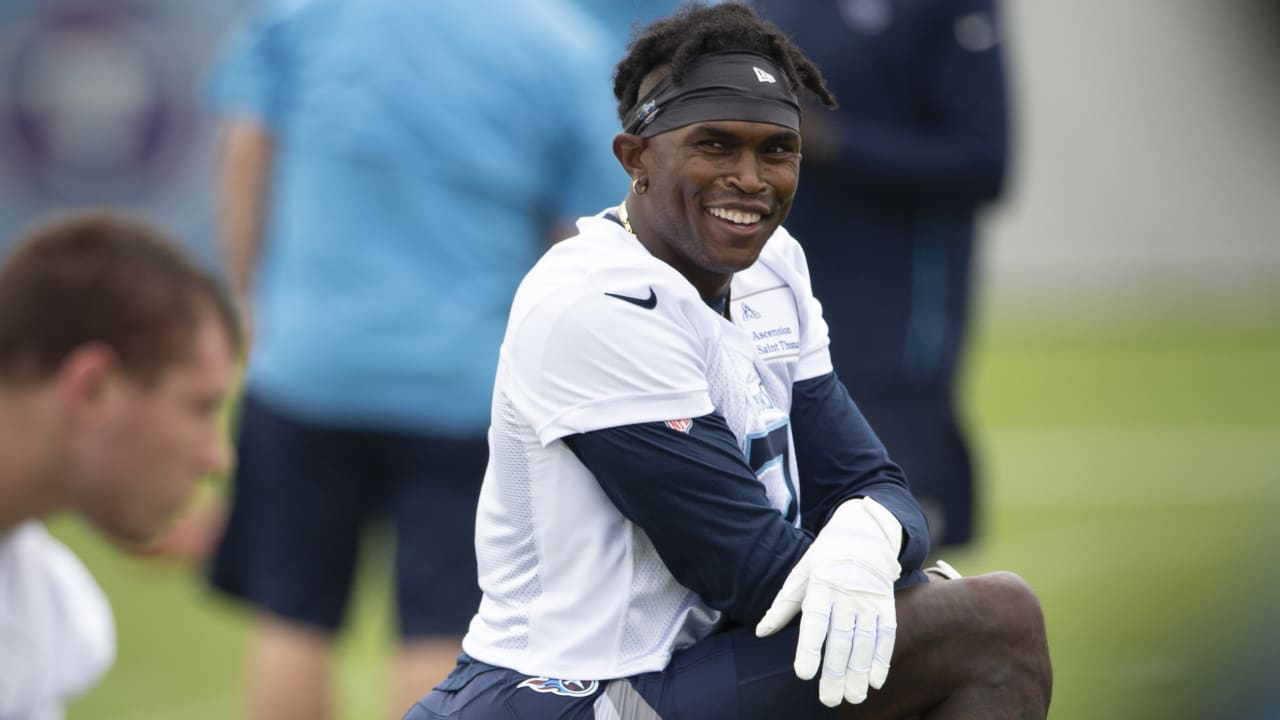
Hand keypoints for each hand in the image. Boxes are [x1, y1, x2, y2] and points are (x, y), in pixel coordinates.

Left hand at [755, 497, 902, 706]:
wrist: (866, 534)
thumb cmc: (826, 557)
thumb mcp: (800, 572)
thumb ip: (782, 605)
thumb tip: (760, 631)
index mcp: (821, 586)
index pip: (815, 622)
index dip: (810, 648)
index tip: (804, 674)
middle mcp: (848, 596)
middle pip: (841, 640)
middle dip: (835, 673)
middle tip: (828, 700)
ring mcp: (870, 602)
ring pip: (865, 643)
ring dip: (859, 673)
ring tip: (853, 697)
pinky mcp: (886, 606)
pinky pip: (887, 637)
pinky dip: (882, 660)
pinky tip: (875, 681)